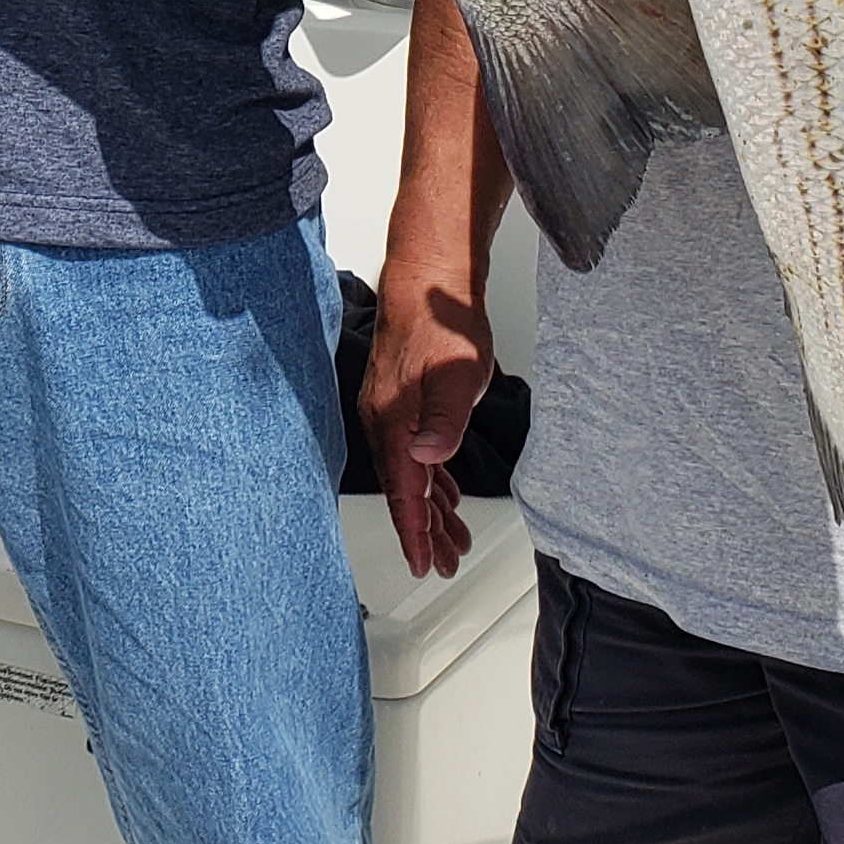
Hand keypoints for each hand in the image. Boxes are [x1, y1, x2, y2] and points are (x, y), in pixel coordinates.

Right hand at [362, 253, 496, 578]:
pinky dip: (429, 480)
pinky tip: (443, 492)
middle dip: (426, 531)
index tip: (424, 565)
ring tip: (452, 538)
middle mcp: (384, 421)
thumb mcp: (459, 374)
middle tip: (447, 561)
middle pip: (404, 491)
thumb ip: (444, 419)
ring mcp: (389, 411)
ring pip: (409, 474)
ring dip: (431, 508)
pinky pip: (412, 453)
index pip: (403, 492)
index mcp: (394, 421)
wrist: (428, 278)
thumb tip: (427, 458)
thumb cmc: (442, 322)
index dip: (414, 533)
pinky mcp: (399, 401)